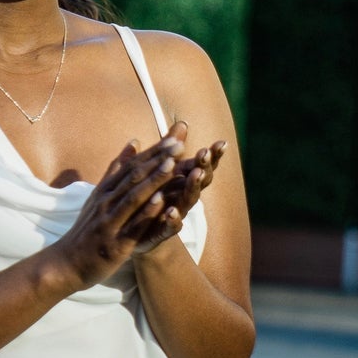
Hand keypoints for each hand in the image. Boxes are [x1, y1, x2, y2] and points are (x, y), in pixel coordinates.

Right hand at [51, 128, 192, 289]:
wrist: (66, 264)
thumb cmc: (87, 231)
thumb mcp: (98, 196)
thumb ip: (116, 170)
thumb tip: (134, 142)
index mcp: (105, 191)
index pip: (132, 166)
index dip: (153, 153)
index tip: (173, 138)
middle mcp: (106, 202)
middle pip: (134, 177)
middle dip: (157, 160)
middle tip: (179, 144)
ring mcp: (110, 221)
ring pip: (133, 197)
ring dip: (153, 181)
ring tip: (172, 165)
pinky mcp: (114, 243)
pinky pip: (132, 225)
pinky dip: (145, 212)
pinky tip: (160, 202)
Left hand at [133, 138, 226, 258]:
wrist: (136, 233)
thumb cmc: (152, 197)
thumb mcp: (161, 170)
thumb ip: (171, 149)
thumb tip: (182, 123)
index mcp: (183, 181)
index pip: (202, 165)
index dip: (213, 155)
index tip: (221, 143)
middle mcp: (184, 196)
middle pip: (200, 181)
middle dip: (204, 166)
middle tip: (205, 153)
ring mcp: (176, 213)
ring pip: (189, 200)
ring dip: (193, 186)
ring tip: (195, 174)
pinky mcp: (163, 231)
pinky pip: (171, 226)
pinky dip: (172, 219)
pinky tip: (170, 211)